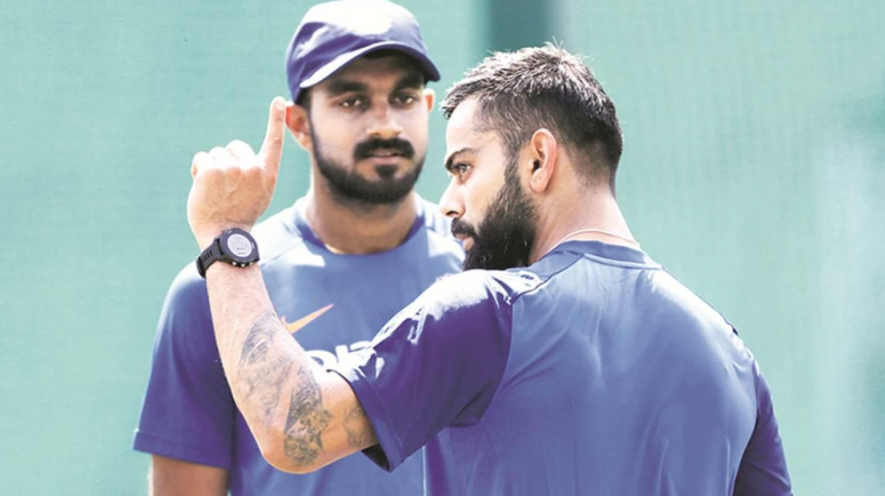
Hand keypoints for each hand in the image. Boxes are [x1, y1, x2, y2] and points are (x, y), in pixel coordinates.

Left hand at [187, 97, 285, 249]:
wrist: (225, 236)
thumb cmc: (240, 215)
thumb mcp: (260, 194)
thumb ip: (257, 172)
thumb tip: (245, 155)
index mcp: (267, 174)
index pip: (273, 142)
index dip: (276, 120)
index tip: (278, 101)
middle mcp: (252, 168)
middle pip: (234, 147)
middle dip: (227, 161)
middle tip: (227, 188)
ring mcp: (232, 169)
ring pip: (216, 154)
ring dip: (212, 169)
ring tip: (216, 193)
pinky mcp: (211, 170)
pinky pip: (201, 159)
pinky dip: (198, 171)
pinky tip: (204, 190)